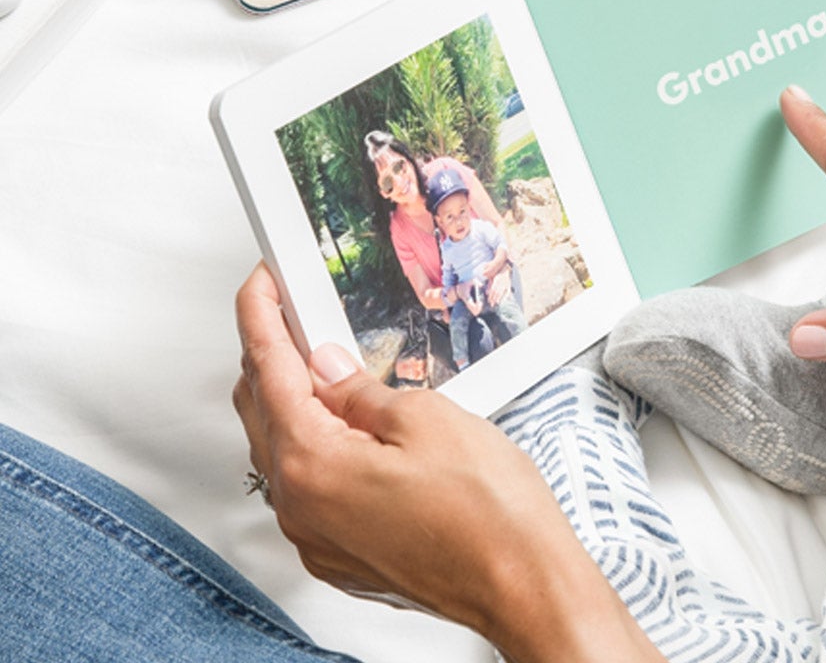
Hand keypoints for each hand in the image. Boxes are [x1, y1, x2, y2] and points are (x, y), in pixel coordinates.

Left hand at [233, 264, 661, 662]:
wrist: (523, 586)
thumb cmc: (487, 513)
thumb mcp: (426, 418)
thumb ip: (362, 390)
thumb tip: (327, 368)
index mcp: (312, 462)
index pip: (267, 368)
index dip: (261, 315)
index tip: (262, 282)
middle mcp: (300, 507)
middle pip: (260, 410)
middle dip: (269, 355)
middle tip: (292, 313)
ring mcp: (317, 539)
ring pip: (280, 452)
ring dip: (290, 402)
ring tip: (323, 363)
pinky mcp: (341, 557)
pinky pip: (306, 489)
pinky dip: (312, 447)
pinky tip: (347, 427)